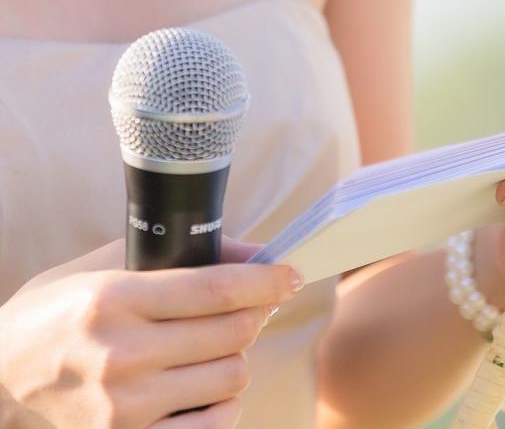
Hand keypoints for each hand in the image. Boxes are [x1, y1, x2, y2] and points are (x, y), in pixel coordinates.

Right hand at [0, 238, 302, 428]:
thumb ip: (177, 255)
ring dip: (235, 358)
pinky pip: (216, 423)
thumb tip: (252, 251)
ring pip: (232, 376)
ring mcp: (126, 405)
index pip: (218, 289)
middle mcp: (122, 353)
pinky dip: (222, 404)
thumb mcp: (104, 268)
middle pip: (235, 331)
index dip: (267, 280)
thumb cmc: (56, 314)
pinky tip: (204, 388)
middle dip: (254, 314)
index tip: (290, 274)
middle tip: (247, 308)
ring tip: (212, 349)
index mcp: (115, 300)